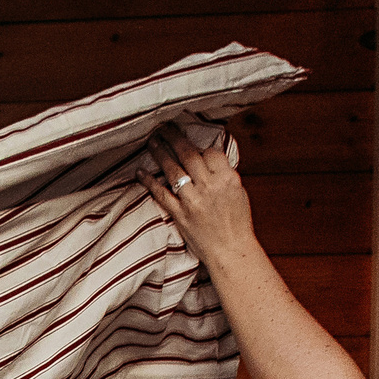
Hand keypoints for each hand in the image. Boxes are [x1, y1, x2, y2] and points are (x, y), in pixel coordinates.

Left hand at [138, 124, 257, 267]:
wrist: (231, 252)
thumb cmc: (237, 224)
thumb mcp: (238, 193)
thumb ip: (224, 174)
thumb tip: (210, 158)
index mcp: (227, 179)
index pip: (210, 153)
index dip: (200, 146)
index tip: (192, 144)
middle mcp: (210, 187)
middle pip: (189, 155)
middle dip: (174, 138)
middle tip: (163, 126)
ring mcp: (193, 201)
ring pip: (173, 170)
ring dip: (160, 153)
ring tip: (152, 141)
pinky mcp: (180, 215)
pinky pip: (161, 195)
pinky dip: (149, 182)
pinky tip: (140, 172)